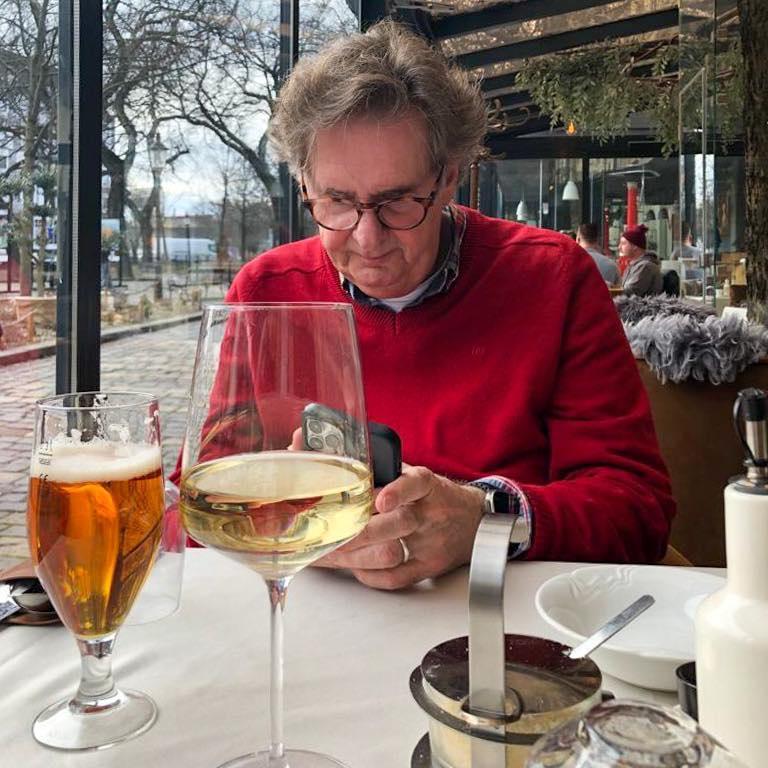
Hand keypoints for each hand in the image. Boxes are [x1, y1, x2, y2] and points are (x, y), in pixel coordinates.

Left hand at [315, 465, 485, 589]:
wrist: (474, 522)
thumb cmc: (436, 496)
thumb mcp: (416, 477)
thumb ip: (386, 474)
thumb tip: (343, 470)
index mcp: (427, 485)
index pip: (414, 484)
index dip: (396, 491)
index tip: (381, 500)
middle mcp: (431, 513)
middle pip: (398, 523)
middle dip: (361, 530)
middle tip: (331, 532)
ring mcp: (431, 543)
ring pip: (392, 553)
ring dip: (357, 555)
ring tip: (332, 552)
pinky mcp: (429, 567)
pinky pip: (397, 577)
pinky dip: (371, 574)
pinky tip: (355, 566)